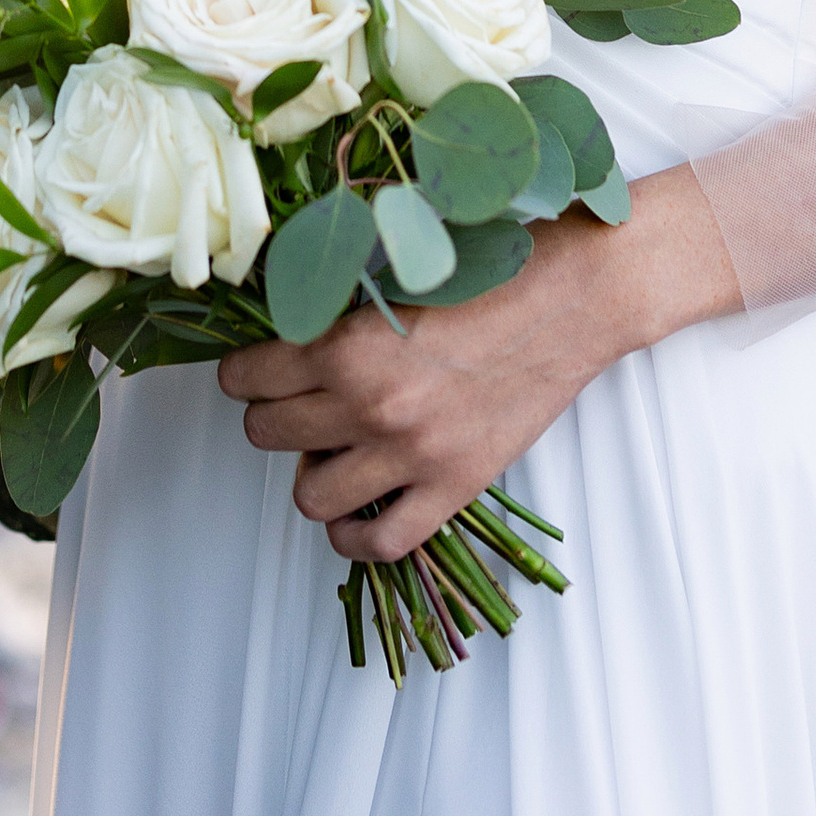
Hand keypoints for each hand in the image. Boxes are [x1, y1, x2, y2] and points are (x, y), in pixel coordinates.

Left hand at [217, 167, 738, 557]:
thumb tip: (276, 329)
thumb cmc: (487, 272)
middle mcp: (369, 405)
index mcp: (345, 342)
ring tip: (331, 448)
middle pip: (267, 434)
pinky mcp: (453, 489)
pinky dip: (355, 536)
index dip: (246, 373)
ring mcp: (411, 455)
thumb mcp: (393, 275)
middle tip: (299, 401)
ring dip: (310, 473)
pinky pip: (379, 543)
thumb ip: (333, 308)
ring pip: (309, 497)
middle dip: (273, 416)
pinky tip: (357, 510)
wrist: (570, 301)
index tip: (258, 370)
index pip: (247, 378)